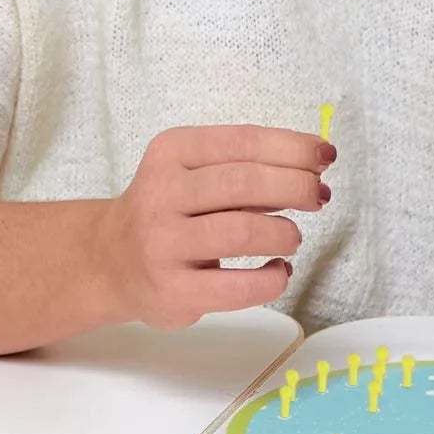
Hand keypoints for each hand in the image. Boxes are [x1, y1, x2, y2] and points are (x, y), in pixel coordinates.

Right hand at [97, 125, 334, 328]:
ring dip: (284, 233)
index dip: (293, 147)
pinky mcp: (171, 292)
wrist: (109, 261)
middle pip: (245, 183)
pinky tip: (277, 271)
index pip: (244, 141)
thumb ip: (247, 165)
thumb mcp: (194, 171)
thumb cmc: (171, 209)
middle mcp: (161, 194)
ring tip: (291, 238)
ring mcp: (162, 245)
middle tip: (319, 197)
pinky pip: (237, 287)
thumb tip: (314, 164)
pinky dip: (272, 279)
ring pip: (243, 232)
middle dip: (296, 186)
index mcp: (172, 152)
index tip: (325, 156)